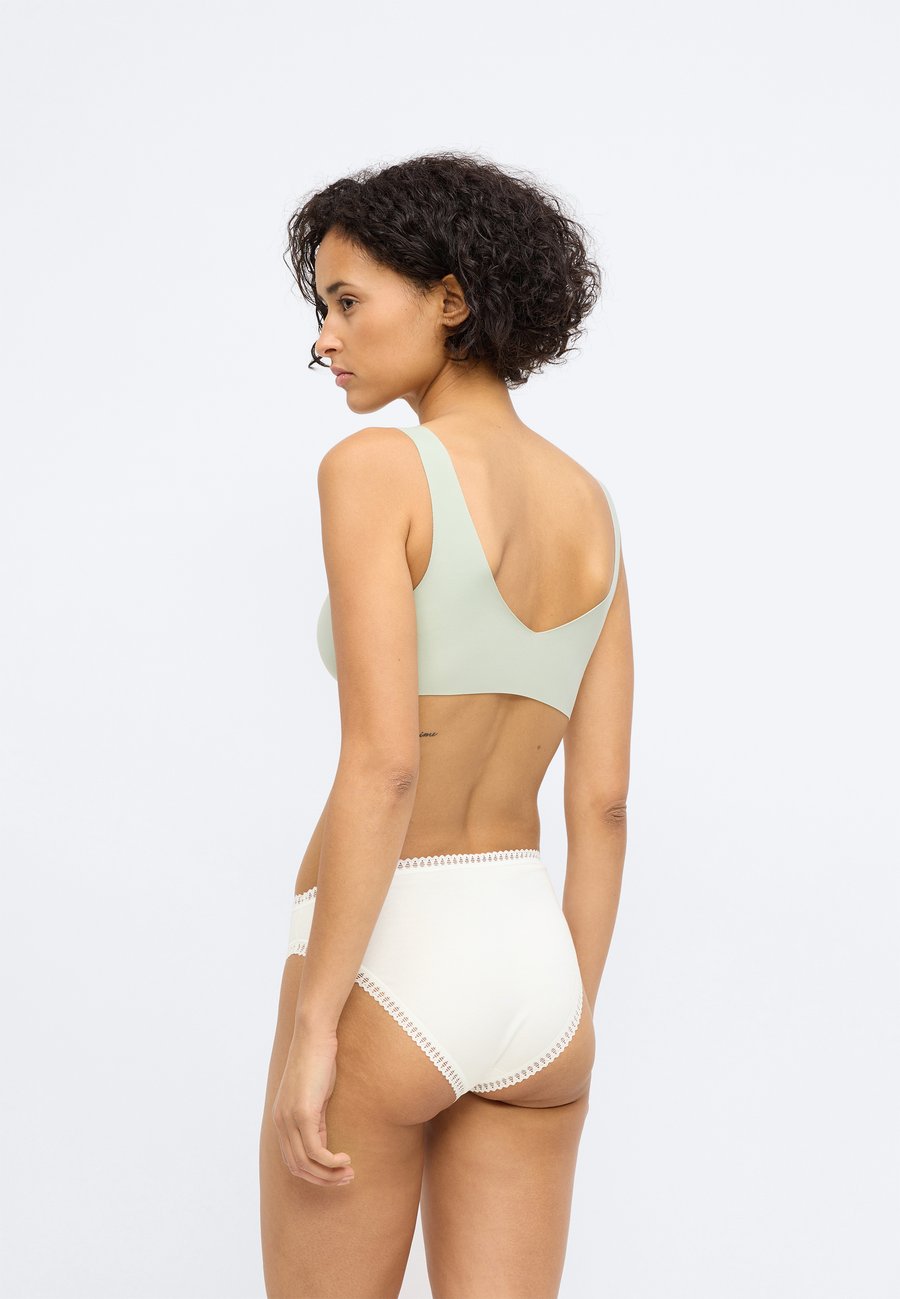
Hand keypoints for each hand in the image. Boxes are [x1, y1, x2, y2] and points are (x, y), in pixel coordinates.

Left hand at [271, 1027, 353, 1186]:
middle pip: (297, 1167)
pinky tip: (346, 1158)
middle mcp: (281, 1122)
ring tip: (350, 1172)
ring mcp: (290, 1119)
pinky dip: (331, 1162)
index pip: (293, 1160)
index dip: (315, 1172)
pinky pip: (315, 1151)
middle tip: (347, 1178)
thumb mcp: (316, 1095)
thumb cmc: (319, 1059)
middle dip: (323, 1178)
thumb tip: (323, 1143)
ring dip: (329, 1174)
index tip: (337, 1172)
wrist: (314, 1035)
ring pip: (306, 1163)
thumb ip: (316, 1119)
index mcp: (282, 1119)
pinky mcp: (303, 1114)